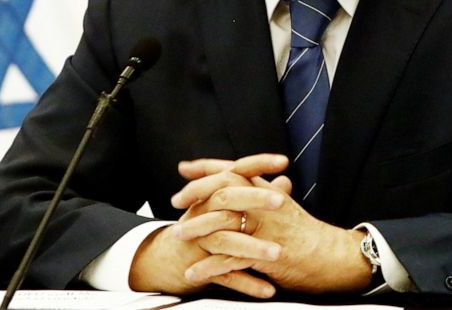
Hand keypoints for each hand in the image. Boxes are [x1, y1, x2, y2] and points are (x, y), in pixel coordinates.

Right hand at [128, 154, 289, 297]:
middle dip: (256, 199)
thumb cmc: (202, 226)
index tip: (283, 161)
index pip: (237, 170)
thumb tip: (284, 182)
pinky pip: (224, 274)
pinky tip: (267, 290)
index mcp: (214, 192)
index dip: (259, 163)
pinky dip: (247, 283)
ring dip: (254, 248)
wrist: (167, 256)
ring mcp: (200, 238)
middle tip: (282, 201)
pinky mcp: (200, 265)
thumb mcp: (226, 207)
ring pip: (227, 240)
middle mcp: (204, 210)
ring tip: (277, 253)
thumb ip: (257, 193)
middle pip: (228, 198)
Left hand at [173, 155, 372, 293]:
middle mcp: (265, 204)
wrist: (331, 256)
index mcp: (268, 190)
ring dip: (196, 230)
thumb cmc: (307, 234)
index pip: (234, 170)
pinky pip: (230, 259)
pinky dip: (209, 267)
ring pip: (223, 222)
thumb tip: (244, 181)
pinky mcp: (266, 254)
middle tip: (176, 201)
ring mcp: (265, 228)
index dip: (208, 167)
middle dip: (196, 193)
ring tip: (177, 237)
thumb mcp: (285, 206)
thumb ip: (264, 192)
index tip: (185, 168)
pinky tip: (194, 273)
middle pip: (225, 189)